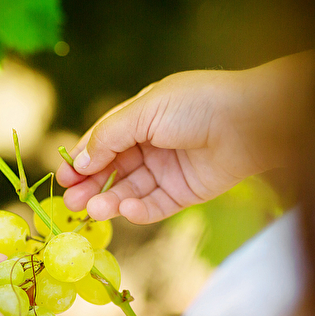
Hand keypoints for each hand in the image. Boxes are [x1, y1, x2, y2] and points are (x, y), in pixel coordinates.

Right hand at [58, 53, 314, 223]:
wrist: (252, 122)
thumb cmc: (197, 105)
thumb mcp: (143, 111)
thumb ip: (108, 136)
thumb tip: (78, 160)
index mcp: (142, 116)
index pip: (103, 141)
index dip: (81, 159)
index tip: (62, 176)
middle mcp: (153, 143)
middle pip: (113, 169)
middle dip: (90, 185)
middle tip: (70, 203)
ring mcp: (169, 169)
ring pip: (131, 190)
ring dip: (110, 200)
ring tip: (94, 210)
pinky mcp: (186, 192)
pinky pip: (155, 205)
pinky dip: (138, 210)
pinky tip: (126, 209)